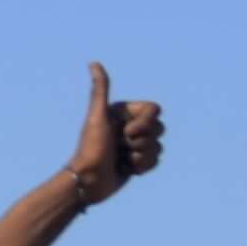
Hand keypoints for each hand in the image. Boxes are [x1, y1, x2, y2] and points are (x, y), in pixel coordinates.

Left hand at [65, 63, 163, 205]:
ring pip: (158, 146)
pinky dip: (143, 167)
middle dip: (141, 141)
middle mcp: (130, 126)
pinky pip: (156, 160)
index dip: (144, 124)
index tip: (124, 133)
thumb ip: (100, 91)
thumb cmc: (90, 149)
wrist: (87, 182)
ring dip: (140, 156)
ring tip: (120, 160)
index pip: (155, 110)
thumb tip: (93, 63)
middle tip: (119, 148)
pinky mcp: (138, 161)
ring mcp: (135, 144)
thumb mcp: (97, 117)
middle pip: (159, 128)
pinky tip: (126, 169)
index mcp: (124, 113)